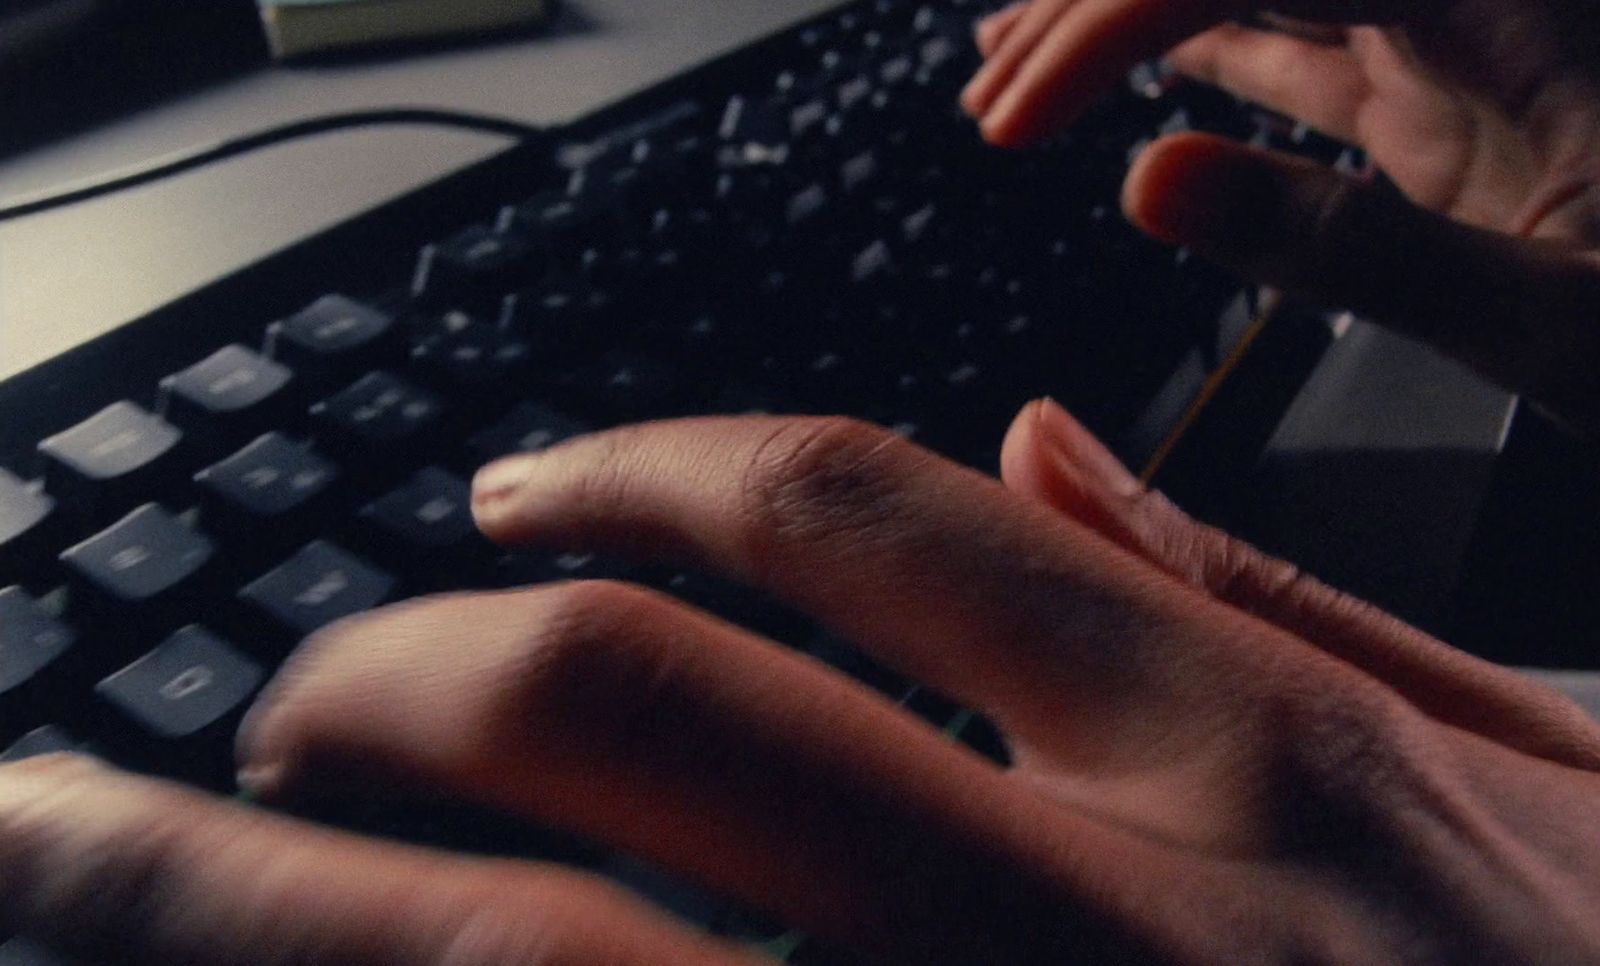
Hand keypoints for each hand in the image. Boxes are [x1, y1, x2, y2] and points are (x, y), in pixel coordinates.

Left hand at [7, 410, 1599, 962]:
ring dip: (274, 902)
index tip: (508, 494)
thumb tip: (1041, 452)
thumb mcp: (1526, 778)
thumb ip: (1266, 595)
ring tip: (130, 846)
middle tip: (283, 699)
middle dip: (391, 677)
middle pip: (620, 713)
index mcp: (1241, 754)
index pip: (847, 517)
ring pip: (537, 963)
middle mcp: (1092, 915)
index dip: (639, 471)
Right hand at [965, 0, 1599, 433]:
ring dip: (1131, 24)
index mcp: (1521, 3)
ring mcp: (1458, 40)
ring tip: (1017, 71)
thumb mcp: (1556, 321)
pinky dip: (1201, 59)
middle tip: (998, 92)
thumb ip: (1355, 250)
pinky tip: (1141, 82)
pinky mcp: (1445, 100)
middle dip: (1101, 3)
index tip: (1023, 118)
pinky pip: (1297, 44)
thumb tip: (1154, 185)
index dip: (1113, 18)